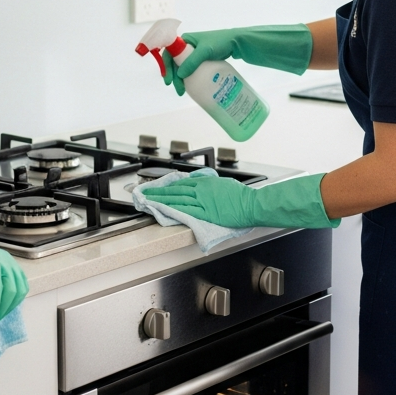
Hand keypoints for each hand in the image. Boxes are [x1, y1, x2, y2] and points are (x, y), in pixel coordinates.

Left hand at [143, 173, 337, 229]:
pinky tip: (159, 208)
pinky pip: (182, 208)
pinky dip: (169, 207)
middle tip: (143, 191)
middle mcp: (202, 189)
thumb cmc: (244, 198)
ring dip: (159, 198)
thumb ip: (214, 189)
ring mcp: (201, 200)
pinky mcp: (203, 211)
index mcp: (207, 183)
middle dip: (158, 190)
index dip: (168, 184)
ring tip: (145, 199)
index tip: (158, 186)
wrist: (253, 204)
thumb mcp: (226, 187)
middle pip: (175, 189)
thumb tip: (206, 191)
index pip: (182, 183)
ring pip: (175, 197)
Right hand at [165, 25, 313, 92]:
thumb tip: (180, 75)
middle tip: (179, 91)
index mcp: (185, 40)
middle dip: (174, 77)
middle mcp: (189, 47)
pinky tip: (192, 88)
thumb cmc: (222, 42)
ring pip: (184, 69)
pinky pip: (193, 71)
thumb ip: (192, 61)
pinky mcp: (204, 61)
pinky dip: (191, 79)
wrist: (239, 43)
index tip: (168, 81)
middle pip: (175, 64)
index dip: (166, 67)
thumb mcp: (205, 51)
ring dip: (182, 80)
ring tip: (184, 92)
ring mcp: (196, 54)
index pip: (169, 54)